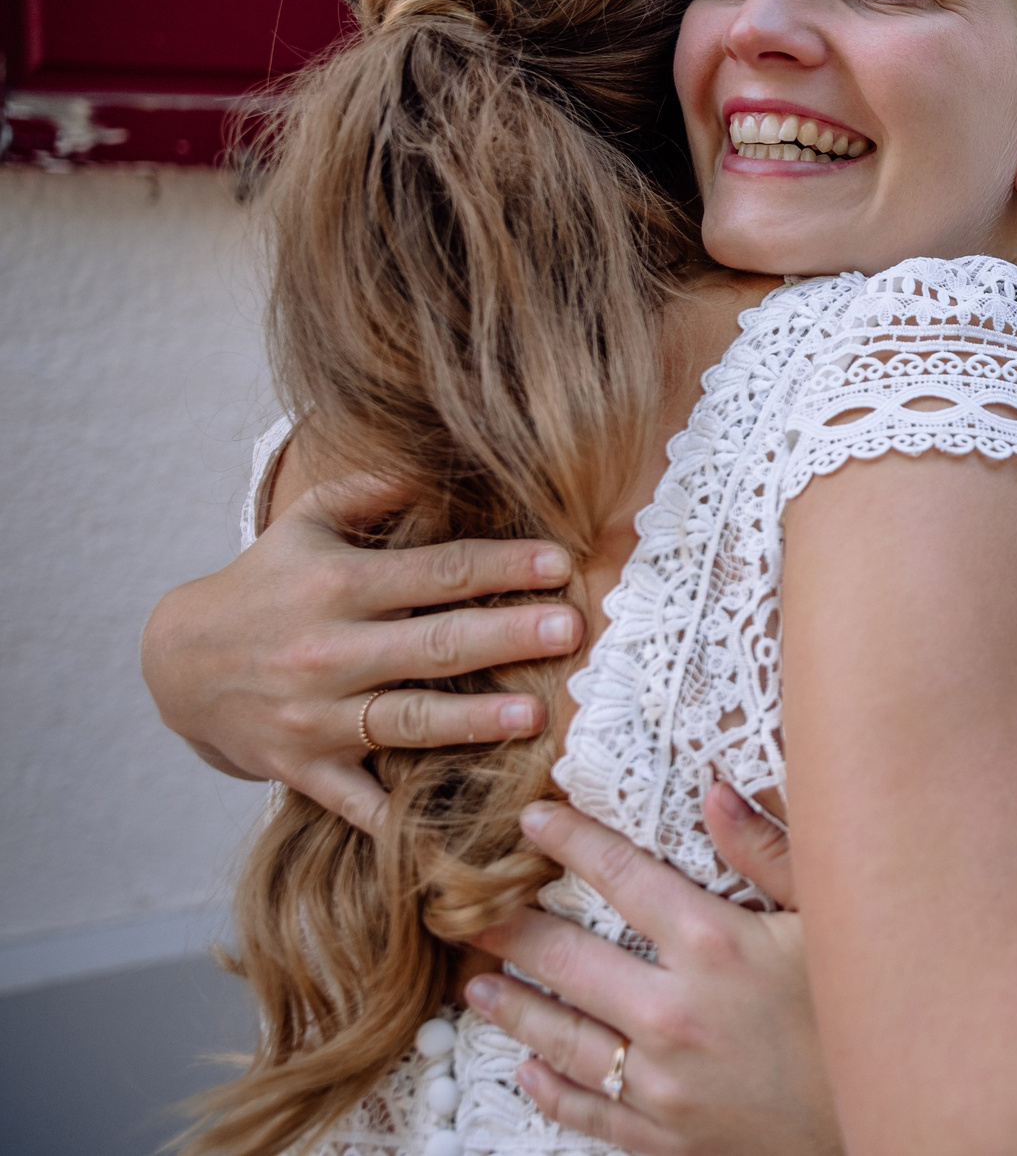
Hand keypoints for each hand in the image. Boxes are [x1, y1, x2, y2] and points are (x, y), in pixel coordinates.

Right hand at [139, 471, 580, 832]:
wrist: (178, 666)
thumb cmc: (265, 584)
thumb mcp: (307, 522)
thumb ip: (373, 488)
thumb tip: (442, 459)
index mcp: (338, 586)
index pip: (435, 572)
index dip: (501, 565)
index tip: (561, 561)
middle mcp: (328, 653)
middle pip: (433, 645)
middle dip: (505, 636)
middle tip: (571, 629)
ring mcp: (316, 717)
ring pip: (406, 721)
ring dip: (472, 721)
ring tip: (535, 715)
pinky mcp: (305, 770)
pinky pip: (360, 800)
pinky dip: (402, 815)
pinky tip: (461, 822)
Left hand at [467, 786, 837, 1155]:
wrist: (887, 1115)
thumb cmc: (865, 1006)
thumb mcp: (832, 916)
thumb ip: (770, 851)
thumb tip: (714, 791)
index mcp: (716, 944)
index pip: (621, 877)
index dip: (571, 841)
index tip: (532, 818)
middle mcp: (674, 1011)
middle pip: (568, 959)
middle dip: (511, 928)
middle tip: (468, 908)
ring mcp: (663, 1081)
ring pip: (561, 1038)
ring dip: (514, 1008)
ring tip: (478, 985)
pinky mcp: (665, 1136)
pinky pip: (587, 1108)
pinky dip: (548, 1088)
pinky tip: (526, 1068)